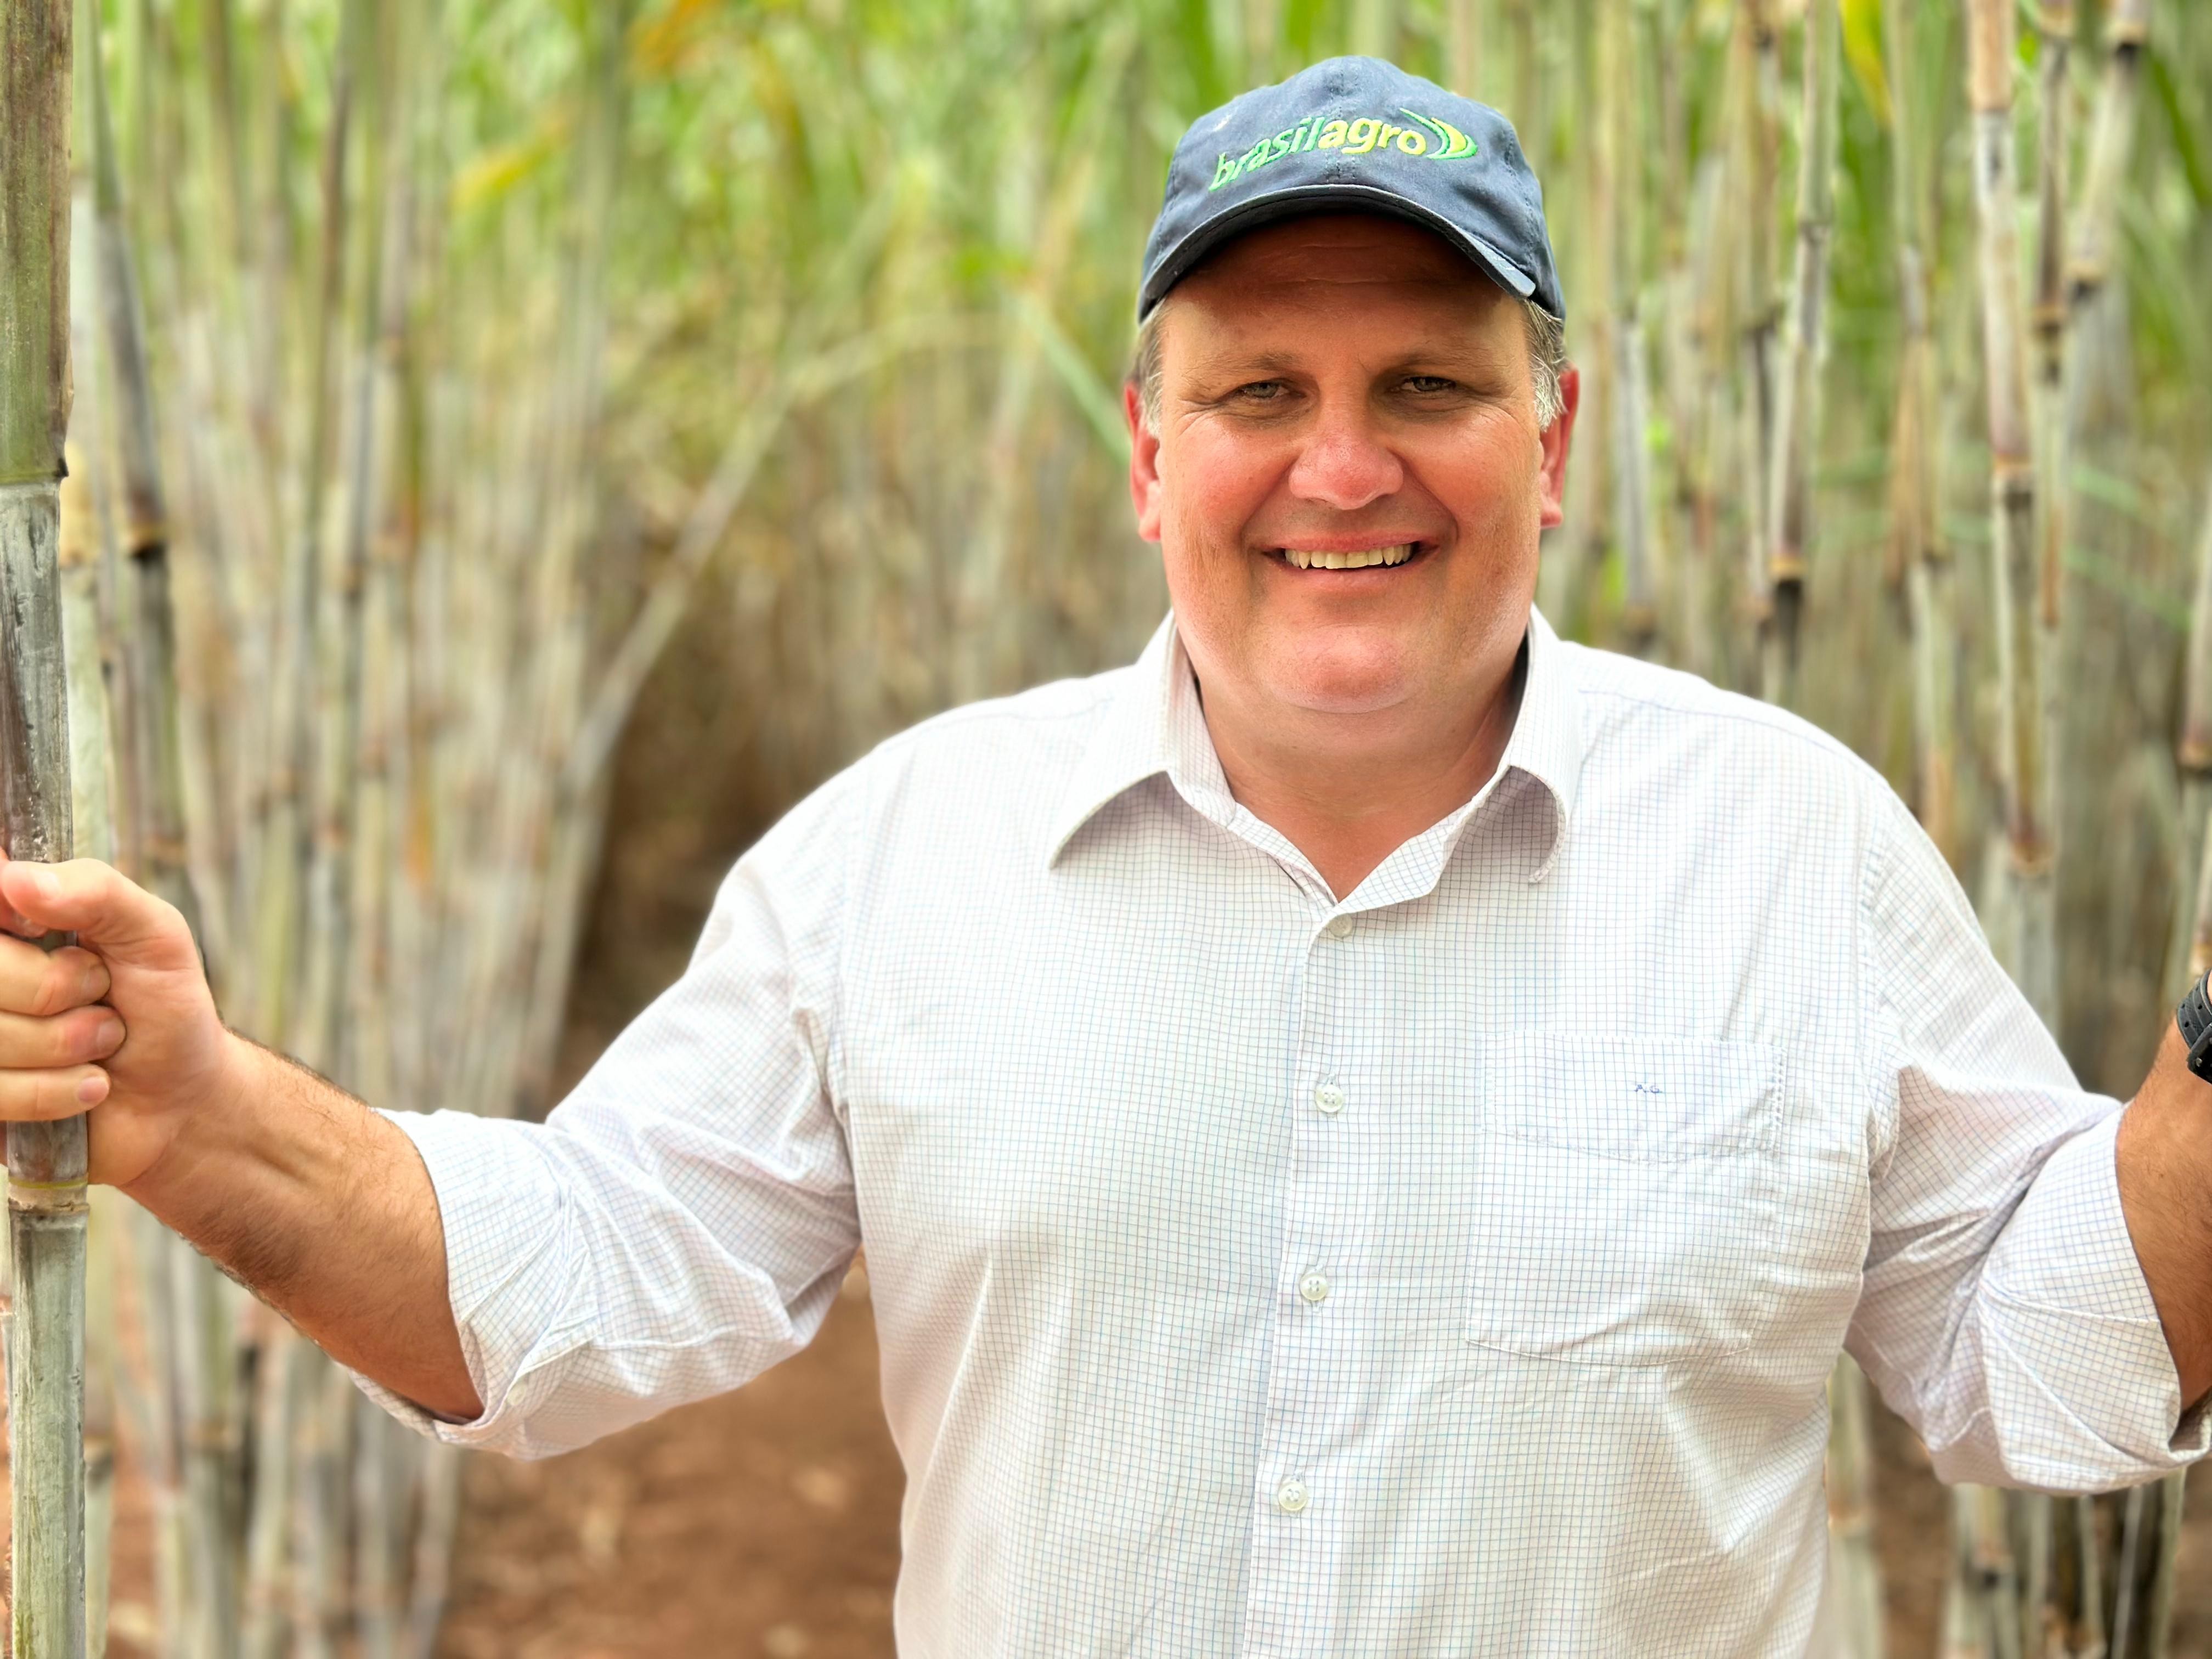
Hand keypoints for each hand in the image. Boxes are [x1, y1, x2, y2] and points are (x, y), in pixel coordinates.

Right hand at [0, 851, 237, 1189]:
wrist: (181, 1096)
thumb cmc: (163, 1004)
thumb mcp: (153, 933)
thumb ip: (95, 892)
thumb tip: (13, 878)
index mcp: (9, 919)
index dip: (15, 922)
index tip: (41, 929)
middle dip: (58, 991)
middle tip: (102, 997)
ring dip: (66, 1045)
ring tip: (101, 1043)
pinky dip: (56, 1092)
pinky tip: (88, 1085)